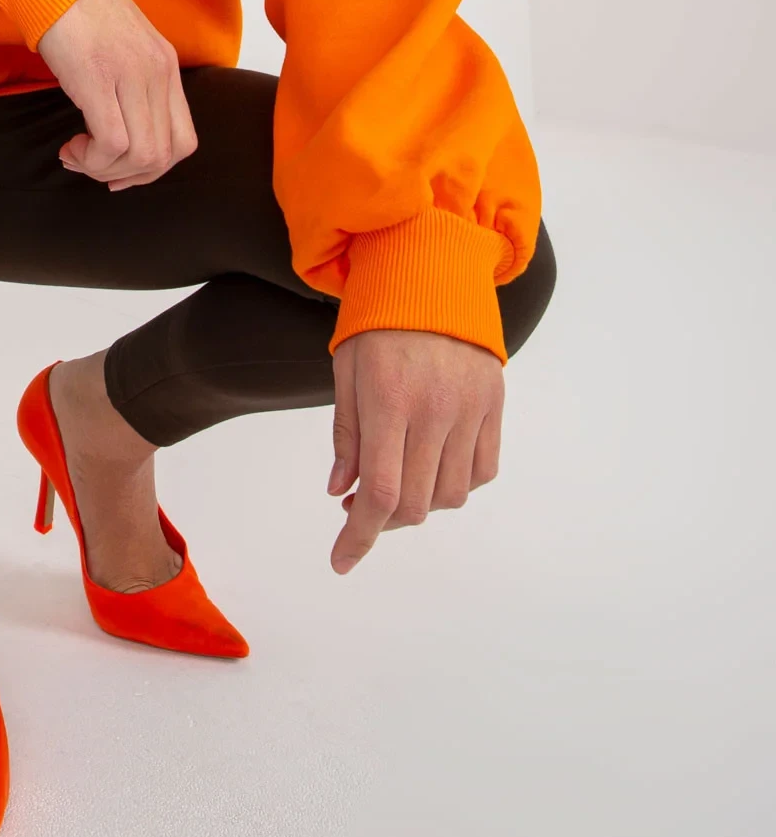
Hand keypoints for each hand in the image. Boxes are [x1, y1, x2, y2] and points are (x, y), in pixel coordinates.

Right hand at [36, 0, 197, 189]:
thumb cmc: (79, 12)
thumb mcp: (123, 48)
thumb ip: (132, 83)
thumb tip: (121, 132)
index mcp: (166, 67)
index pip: (184, 140)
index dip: (154, 169)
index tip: (120, 169)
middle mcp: (158, 73)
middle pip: (165, 155)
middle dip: (128, 176)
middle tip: (95, 167)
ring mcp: (132, 75)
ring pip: (142, 155)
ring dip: (106, 169)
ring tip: (78, 155)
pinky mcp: (98, 79)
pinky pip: (112, 143)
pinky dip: (93, 158)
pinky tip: (72, 147)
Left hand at [326, 327, 503, 573]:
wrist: (433, 275)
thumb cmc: (378, 322)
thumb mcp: (346, 370)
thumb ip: (347, 434)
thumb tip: (341, 492)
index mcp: (390, 399)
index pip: (378, 490)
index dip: (359, 535)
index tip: (341, 560)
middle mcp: (435, 409)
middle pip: (415, 502)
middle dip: (382, 520)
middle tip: (358, 505)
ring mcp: (471, 409)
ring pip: (450, 495)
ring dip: (420, 504)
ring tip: (396, 480)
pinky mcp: (494, 406)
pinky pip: (482, 471)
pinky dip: (456, 485)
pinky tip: (431, 468)